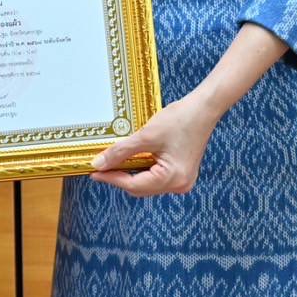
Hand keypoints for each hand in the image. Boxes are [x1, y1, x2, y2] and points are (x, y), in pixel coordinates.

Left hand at [89, 93, 220, 197]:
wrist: (203, 108)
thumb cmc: (179, 119)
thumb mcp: (145, 135)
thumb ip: (120, 152)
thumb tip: (99, 164)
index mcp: (173, 179)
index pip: (134, 185)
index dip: (111, 178)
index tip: (93, 172)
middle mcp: (179, 185)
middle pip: (140, 188)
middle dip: (120, 177)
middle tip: (100, 166)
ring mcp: (182, 180)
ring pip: (147, 183)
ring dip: (130, 173)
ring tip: (112, 162)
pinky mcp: (182, 173)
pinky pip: (156, 177)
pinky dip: (142, 170)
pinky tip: (131, 159)